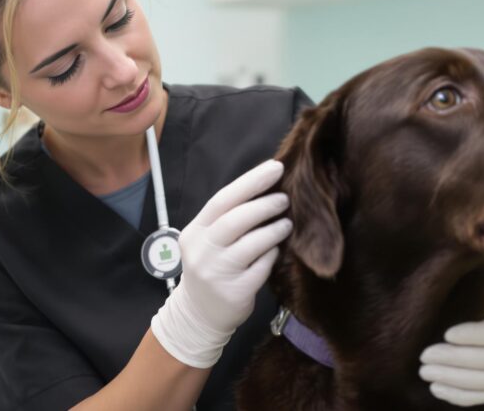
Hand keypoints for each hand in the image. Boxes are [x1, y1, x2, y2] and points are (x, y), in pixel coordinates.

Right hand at [151, 160, 292, 367]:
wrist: (198, 315)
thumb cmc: (211, 267)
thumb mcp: (209, 241)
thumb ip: (230, 218)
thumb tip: (268, 188)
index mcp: (195, 232)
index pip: (223, 200)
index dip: (251, 181)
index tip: (276, 168)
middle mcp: (202, 251)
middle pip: (236, 220)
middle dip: (265, 205)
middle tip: (285, 198)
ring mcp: (216, 273)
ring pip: (252, 244)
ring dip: (274, 230)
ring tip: (287, 224)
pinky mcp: (234, 292)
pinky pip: (261, 268)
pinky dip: (272, 256)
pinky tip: (276, 251)